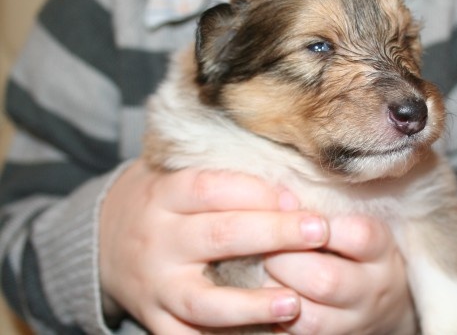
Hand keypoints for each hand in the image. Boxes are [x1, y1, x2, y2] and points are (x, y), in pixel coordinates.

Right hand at [99, 159, 328, 332]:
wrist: (102, 239)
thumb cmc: (160, 201)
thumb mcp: (177, 175)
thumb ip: (223, 177)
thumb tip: (290, 186)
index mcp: (163, 195)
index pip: (212, 188)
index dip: (258, 192)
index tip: (296, 198)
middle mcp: (157, 240)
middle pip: (219, 237)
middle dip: (274, 234)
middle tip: (318, 232)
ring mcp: (155, 286)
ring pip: (203, 300)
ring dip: (251, 305)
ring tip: (293, 303)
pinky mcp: (155, 319)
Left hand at [265, 215, 416, 334]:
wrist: (384, 301)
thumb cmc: (355, 248)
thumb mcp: (355, 221)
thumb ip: (323, 211)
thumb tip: (280, 197)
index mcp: (380, 249)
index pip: (358, 235)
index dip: (319, 226)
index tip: (294, 216)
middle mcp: (373, 289)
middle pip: (327, 280)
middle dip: (285, 262)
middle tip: (265, 248)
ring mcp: (355, 323)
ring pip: (311, 319)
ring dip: (275, 295)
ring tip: (261, 275)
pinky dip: (276, 320)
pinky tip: (265, 303)